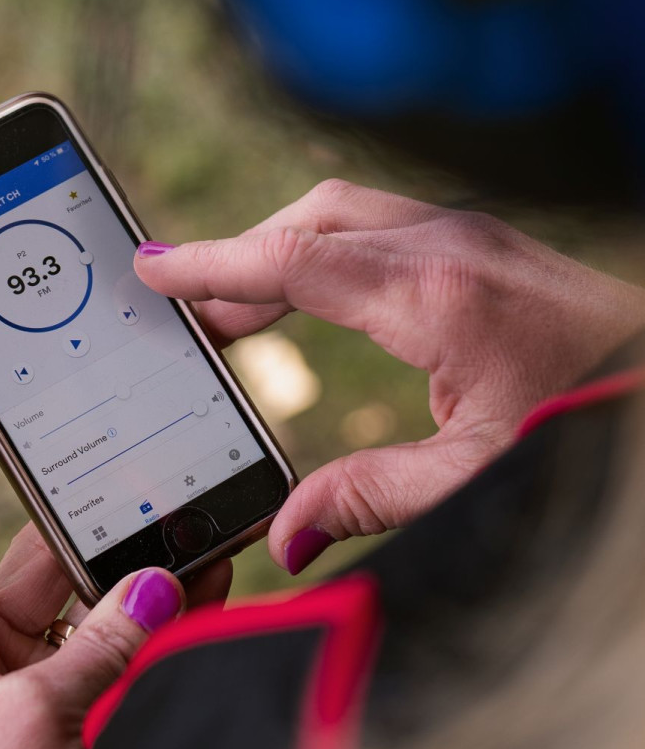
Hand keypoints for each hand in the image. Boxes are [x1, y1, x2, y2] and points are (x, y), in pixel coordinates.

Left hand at [0, 341, 231, 748]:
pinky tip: (210, 585)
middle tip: (133, 449)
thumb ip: (102, 642)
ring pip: (90, 595)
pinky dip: (162, 618)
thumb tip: (160, 582)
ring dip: (142, 569)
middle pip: (33, 549)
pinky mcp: (72, 705)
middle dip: (90, 514)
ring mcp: (23, 675)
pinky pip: (120, 643)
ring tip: (196, 523)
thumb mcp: (32, 722)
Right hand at [135, 180, 644, 570]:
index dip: (213, 265)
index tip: (153, 270)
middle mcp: (447, 242)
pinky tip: (316, 292)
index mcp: (436, 294)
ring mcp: (470, 231)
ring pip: (344, 213)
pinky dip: (325, 247)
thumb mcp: (484, 473)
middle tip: (185, 309)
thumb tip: (288, 535)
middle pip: (310, 219)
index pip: (293, 259)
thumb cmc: (595, 415)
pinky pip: (379, 224)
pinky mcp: (485, 240)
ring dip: (281, 247)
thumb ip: (377, 497)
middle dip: (238, 256)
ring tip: (236, 309)